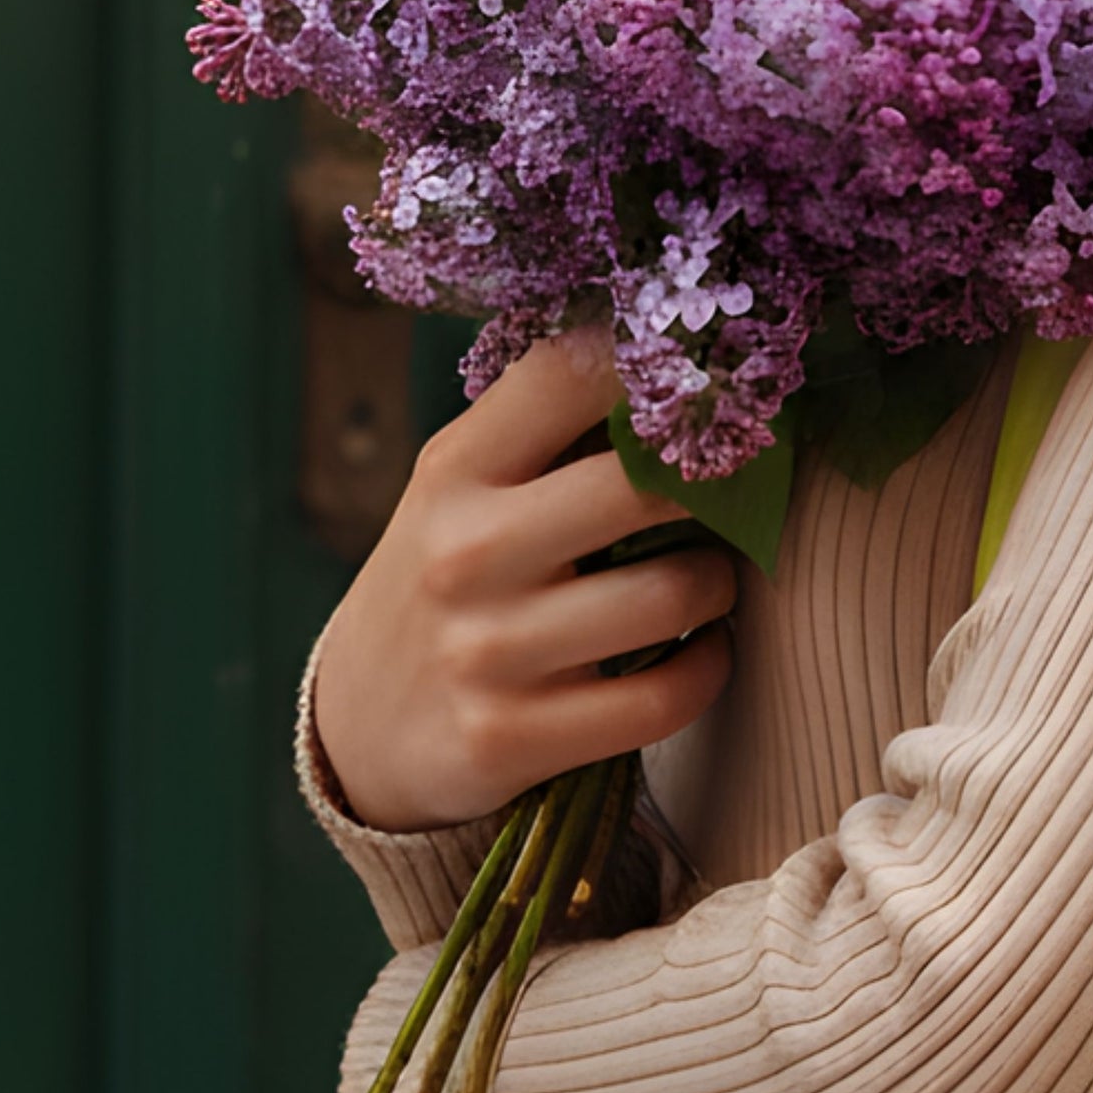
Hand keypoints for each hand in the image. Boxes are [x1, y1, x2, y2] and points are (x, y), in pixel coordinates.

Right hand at [311, 328, 737, 832]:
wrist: (359, 726)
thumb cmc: (449, 574)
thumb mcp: (466, 486)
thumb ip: (551, 424)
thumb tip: (686, 354)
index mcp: (456, 467)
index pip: (567, 372)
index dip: (660, 362)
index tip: (713, 380)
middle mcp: (464, 551)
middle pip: (644, 486)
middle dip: (717, 490)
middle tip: (733, 496)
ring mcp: (485, 651)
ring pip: (674, 594)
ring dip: (719, 584)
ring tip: (708, 579)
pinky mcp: (511, 739)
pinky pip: (667, 696)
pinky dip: (708, 667)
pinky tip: (699, 649)